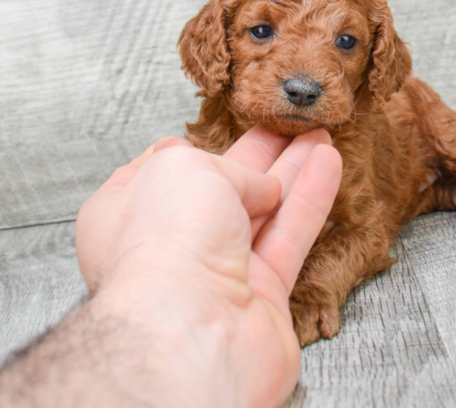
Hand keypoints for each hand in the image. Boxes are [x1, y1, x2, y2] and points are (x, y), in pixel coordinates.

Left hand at [74, 126, 341, 406]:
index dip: (198, 146)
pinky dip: (311, 201)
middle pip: (223, 190)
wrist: (189, 330)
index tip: (228, 125)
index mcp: (127, 212)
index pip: (165, 172)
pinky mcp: (260, 297)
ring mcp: (215, 273)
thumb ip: (227, 167)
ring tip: (319, 136)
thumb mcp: (183, 168)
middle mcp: (168, 245)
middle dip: (259, 155)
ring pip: (263, 212)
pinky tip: (328, 167)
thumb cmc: (163, 248)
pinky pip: (290, 238)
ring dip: (294, 171)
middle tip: (287, 126)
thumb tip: (261, 187)